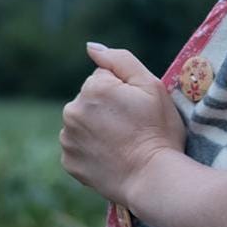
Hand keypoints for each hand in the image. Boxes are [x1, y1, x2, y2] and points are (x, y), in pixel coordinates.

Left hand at [60, 42, 185, 205]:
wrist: (153, 178)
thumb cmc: (159, 131)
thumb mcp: (153, 87)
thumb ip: (121, 60)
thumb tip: (91, 48)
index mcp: (93, 88)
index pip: (105, 78)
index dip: (126, 92)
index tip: (138, 109)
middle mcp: (72, 110)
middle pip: (91, 100)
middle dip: (108, 109)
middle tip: (133, 128)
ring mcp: (68, 138)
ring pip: (84, 123)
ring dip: (99, 129)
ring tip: (124, 144)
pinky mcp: (69, 162)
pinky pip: (80, 148)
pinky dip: (93, 151)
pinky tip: (113, 157)